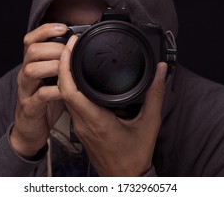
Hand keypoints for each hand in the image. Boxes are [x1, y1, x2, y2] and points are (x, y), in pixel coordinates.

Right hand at [10, 23, 67, 158]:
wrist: (31, 126)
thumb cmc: (45, 98)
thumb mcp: (52, 77)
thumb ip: (61, 62)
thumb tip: (79, 46)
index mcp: (31, 63)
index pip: (30, 39)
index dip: (45, 30)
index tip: (63, 28)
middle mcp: (26, 73)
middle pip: (32, 51)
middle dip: (54, 48)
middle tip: (70, 53)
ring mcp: (26, 89)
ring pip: (31, 69)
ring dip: (53, 67)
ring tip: (66, 70)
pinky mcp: (30, 106)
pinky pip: (40, 95)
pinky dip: (54, 91)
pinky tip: (65, 90)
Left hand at [58, 35, 166, 175]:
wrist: (124, 177)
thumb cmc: (134, 155)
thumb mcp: (150, 123)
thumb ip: (155, 95)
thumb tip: (161, 72)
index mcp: (96, 120)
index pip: (70, 91)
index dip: (65, 67)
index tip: (70, 48)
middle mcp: (83, 122)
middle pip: (62, 89)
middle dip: (62, 65)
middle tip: (71, 46)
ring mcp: (79, 125)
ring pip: (64, 96)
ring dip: (64, 75)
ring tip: (72, 56)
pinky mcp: (81, 127)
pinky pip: (70, 103)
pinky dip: (70, 86)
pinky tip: (77, 77)